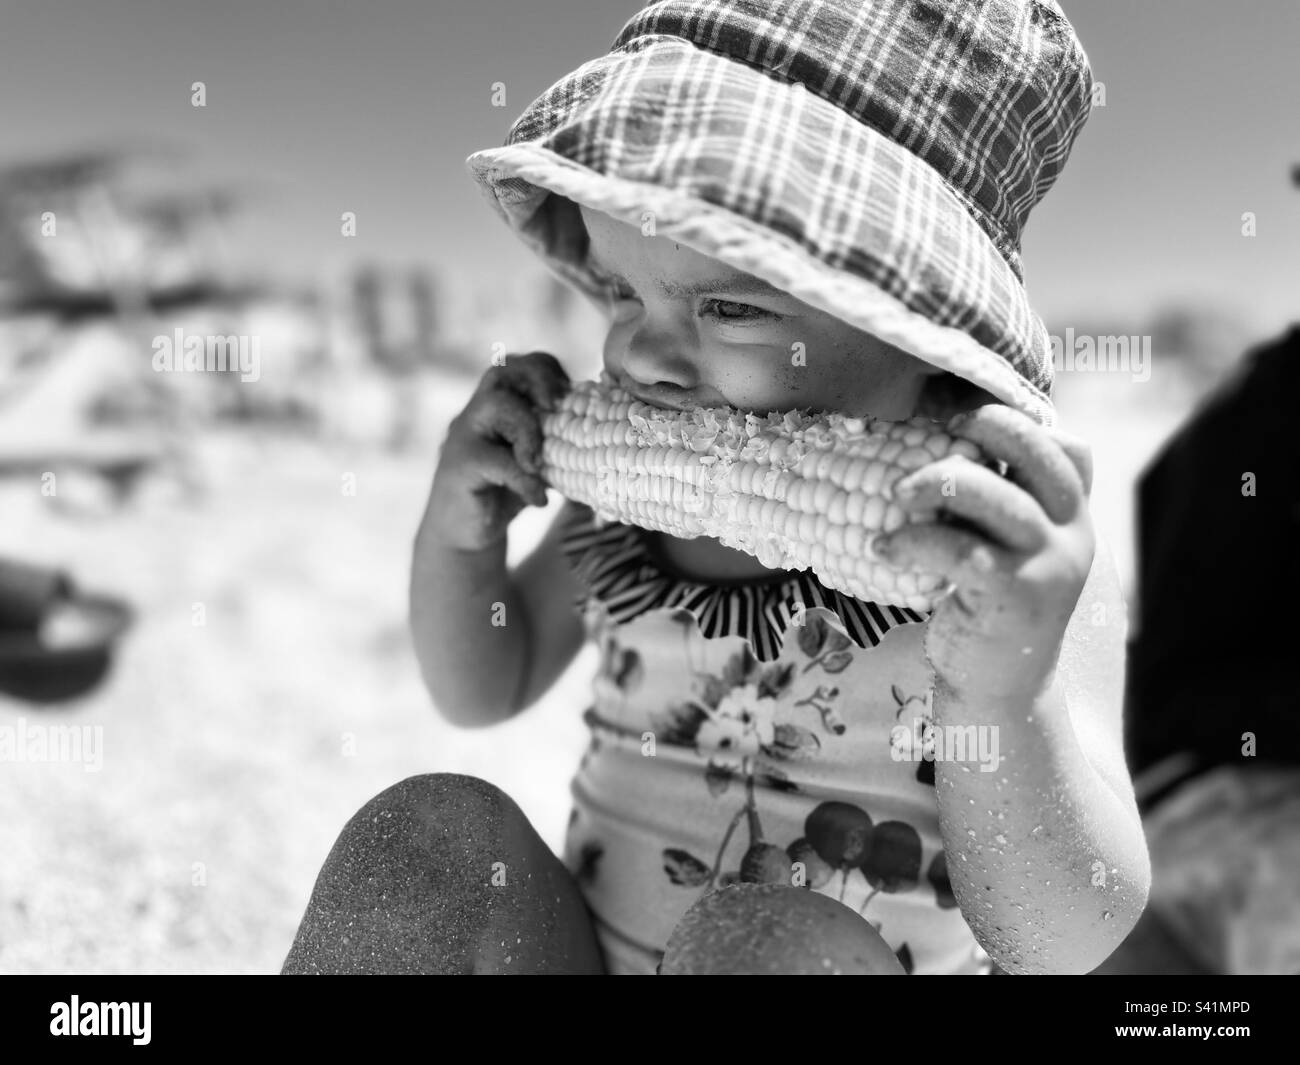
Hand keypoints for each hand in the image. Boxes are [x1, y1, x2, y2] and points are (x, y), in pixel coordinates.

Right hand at [421, 352, 570, 551]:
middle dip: (537, 382)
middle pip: (501, 371)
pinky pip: (496, 461)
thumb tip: (612, 434)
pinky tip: (538, 498)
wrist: (465, 533)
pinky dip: (524, 479)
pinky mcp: (459, 465)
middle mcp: (476, 412)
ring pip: (495, 405)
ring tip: (541, 463)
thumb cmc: (507, 492)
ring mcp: (464, 436)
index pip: (520, 365)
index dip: (547, 373)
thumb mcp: (537, 461)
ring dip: (529, 430)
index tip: (570, 397)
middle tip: (558, 408)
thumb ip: (559, 442)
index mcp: (496, 404)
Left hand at [873, 405, 1095, 699]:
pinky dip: (910, 539)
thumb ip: (997, 504)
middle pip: (1037, 453)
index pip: (1072, 449)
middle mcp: (1072, 537)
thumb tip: (937, 438)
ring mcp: (1046, 565)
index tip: (966, 426)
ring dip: (936, 481)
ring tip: (896, 492)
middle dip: (985, 429)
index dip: (1022, 423)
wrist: (1001, 691)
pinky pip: (955, 546)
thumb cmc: (989, 611)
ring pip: (992, 494)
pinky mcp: (1010, 595)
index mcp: (1073, 520)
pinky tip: (883, 547)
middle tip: (934, 440)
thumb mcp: (1009, 551)